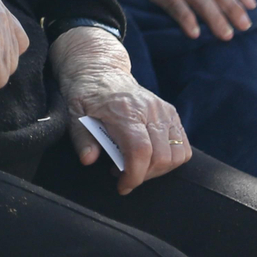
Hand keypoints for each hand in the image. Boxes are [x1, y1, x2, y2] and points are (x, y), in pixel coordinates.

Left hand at [53, 28, 189, 193]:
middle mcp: (149, 110)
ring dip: (160, 170)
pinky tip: (150, 158)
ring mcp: (163, 111)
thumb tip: (89, 160)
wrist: (100, 70)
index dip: (134, 175)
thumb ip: (81, 137)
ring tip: (137, 167)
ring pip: (177, 154)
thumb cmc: (85, 93)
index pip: (140, 150)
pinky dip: (171, 159)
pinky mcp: (171, 113)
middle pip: (161, 156)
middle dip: (144, 176)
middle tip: (123, 176)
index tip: (122, 186)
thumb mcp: (73, 113)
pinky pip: (183, 145)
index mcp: (124, 110)